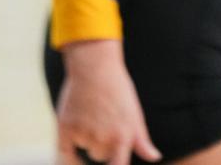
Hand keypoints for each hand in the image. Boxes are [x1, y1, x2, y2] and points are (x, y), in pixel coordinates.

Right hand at [56, 39, 160, 164]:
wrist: (95, 66)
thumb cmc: (117, 89)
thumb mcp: (135, 112)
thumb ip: (142, 140)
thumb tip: (156, 158)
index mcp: (122, 137)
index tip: (114, 163)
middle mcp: (102, 139)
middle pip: (101, 155)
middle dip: (103, 144)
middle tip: (105, 119)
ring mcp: (83, 134)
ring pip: (85, 151)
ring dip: (88, 140)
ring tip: (93, 115)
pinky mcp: (65, 129)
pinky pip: (65, 153)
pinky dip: (68, 151)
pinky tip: (74, 136)